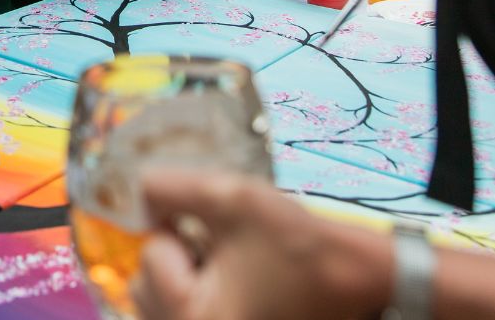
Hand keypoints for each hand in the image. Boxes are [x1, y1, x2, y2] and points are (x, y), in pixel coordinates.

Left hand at [132, 170, 391, 319]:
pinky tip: (230, 284)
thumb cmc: (299, 245)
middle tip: (222, 250)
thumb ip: (171, 187)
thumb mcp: (231, 197)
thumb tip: (140, 193)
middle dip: (176, 255)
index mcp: (194, 318)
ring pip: (156, 302)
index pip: (151, 256)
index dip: (182, 229)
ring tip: (227, 267)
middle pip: (143, 285)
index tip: (223, 233)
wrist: (355, 279)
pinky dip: (193, 294)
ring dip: (182, 275)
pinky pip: (178, 314)